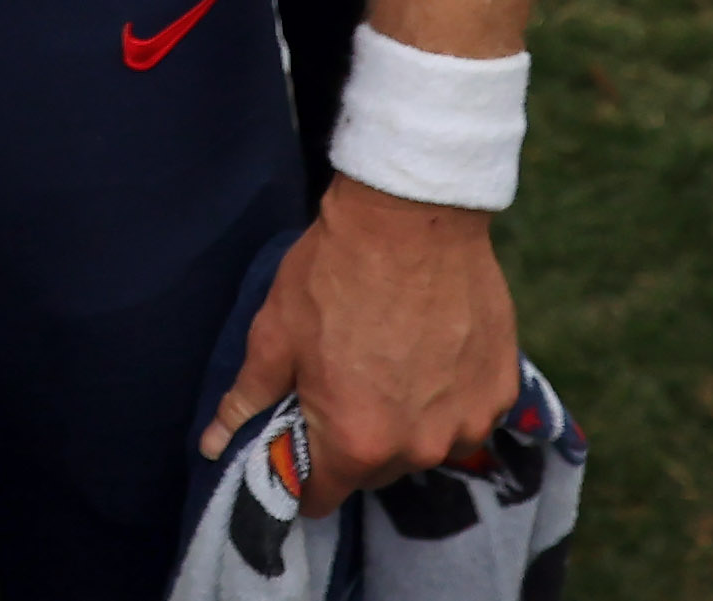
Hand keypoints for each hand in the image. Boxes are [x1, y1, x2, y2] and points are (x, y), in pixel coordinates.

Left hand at [206, 178, 518, 515]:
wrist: (411, 214)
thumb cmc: (334, 271)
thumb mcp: (276, 332)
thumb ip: (247, 399)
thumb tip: (212, 445)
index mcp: (355, 441)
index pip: (322, 496)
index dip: (304, 474)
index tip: (302, 440)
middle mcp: (417, 447)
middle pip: (375, 471)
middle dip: (355, 439)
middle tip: (346, 383)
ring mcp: (467, 421)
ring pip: (424, 445)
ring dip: (407, 420)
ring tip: (392, 361)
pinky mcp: (501, 391)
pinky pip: (466, 413)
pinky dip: (449, 394)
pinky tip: (433, 350)